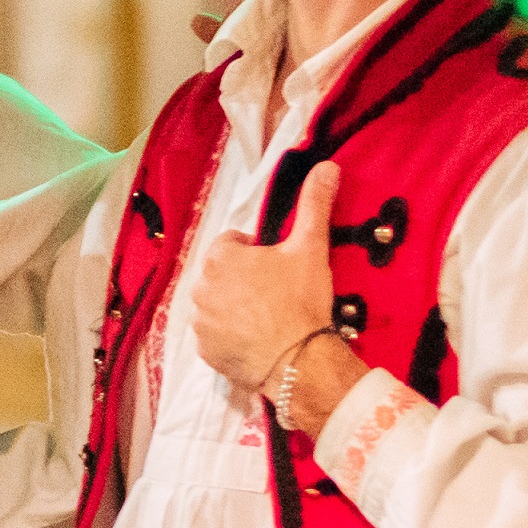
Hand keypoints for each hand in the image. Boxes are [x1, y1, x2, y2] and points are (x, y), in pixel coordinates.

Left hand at [186, 184, 339, 397]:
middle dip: (244, 280)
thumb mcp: (310, 247)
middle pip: (223, 275)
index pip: (232, 244)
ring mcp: (200, 322)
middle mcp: (201, 287)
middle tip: (276, 294)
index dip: (256, 253)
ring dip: (235, 307)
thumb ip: (314, 204)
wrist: (300, 361)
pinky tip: (257, 340)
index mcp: (219, 257)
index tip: (277, 268)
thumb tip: (326, 166)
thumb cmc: (301, 300)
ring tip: (267, 319)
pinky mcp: (206, 352)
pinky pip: (216, 336)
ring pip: (218, 305)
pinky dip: (231, 336)